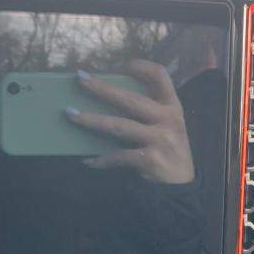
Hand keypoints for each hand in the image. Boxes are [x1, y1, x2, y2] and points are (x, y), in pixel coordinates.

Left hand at [64, 60, 195, 184]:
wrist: (181, 187)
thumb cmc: (168, 152)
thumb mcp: (168, 127)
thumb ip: (149, 112)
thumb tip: (107, 100)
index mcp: (172, 107)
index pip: (160, 76)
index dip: (140, 66)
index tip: (120, 65)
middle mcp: (168, 119)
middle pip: (130, 98)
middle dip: (102, 88)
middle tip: (80, 78)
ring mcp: (160, 139)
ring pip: (119, 126)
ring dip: (91, 120)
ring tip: (71, 114)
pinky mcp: (151, 159)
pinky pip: (120, 156)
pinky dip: (102, 160)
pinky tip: (89, 162)